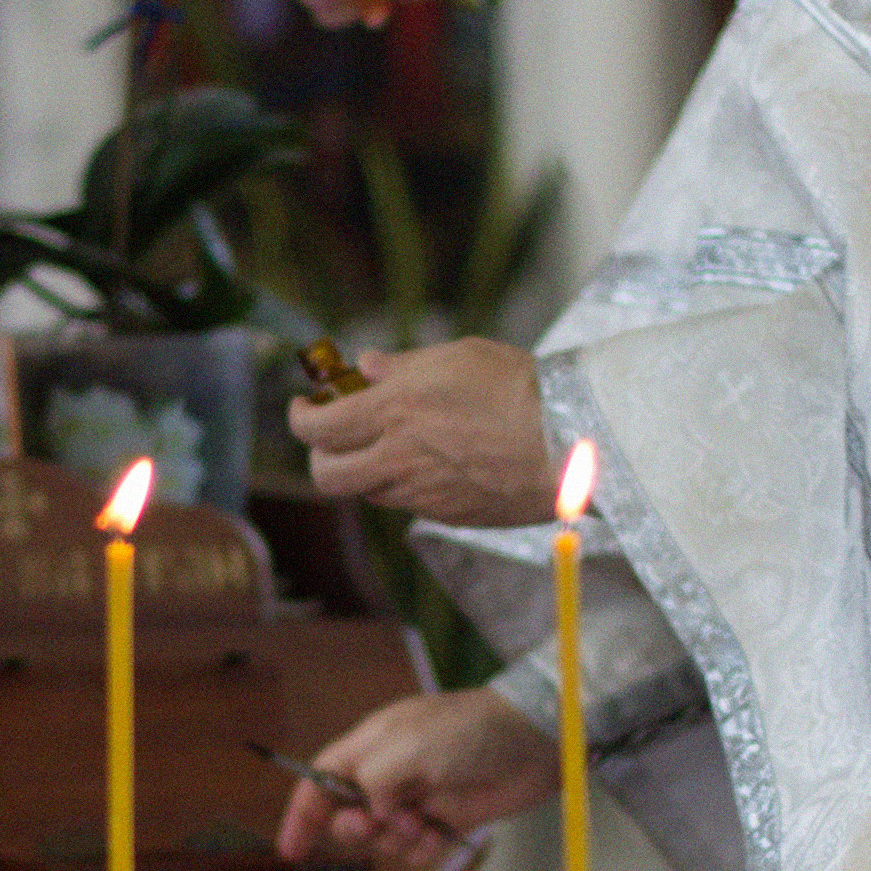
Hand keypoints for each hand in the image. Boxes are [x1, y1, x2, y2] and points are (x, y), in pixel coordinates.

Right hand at [275, 688, 556, 869]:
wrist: (533, 742)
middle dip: (356, 830)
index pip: (321, 780)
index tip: (291, 851)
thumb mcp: (407, 746)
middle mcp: (390, 773)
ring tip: (421, 823)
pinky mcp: (447, 819)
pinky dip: (424, 849)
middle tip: (378, 825)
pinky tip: (439, 834)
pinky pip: (418, 849)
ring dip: (396, 840)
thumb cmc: (470, 731)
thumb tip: (371, 813)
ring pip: (384, 838)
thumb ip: (372, 780)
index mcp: (372, 746)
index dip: (302, 815)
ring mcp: (419, 798)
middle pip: (349, 816)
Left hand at [288, 337, 552, 523]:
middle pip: (327, 476)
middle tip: (334, 438)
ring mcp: (423, 492)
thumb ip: (403, 365)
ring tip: (394, 444)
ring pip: (368, 492)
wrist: (571, 438)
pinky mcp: (449, 514)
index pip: (317, 426)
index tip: (304, 406)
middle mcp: (399, 456)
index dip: (300, 418)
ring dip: (368, 470)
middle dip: (320, 457)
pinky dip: (406, 485)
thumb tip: (366, 366)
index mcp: (395, 409)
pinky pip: (409, 504)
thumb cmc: (519, 386)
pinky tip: (434, 462)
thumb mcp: (458, 355)